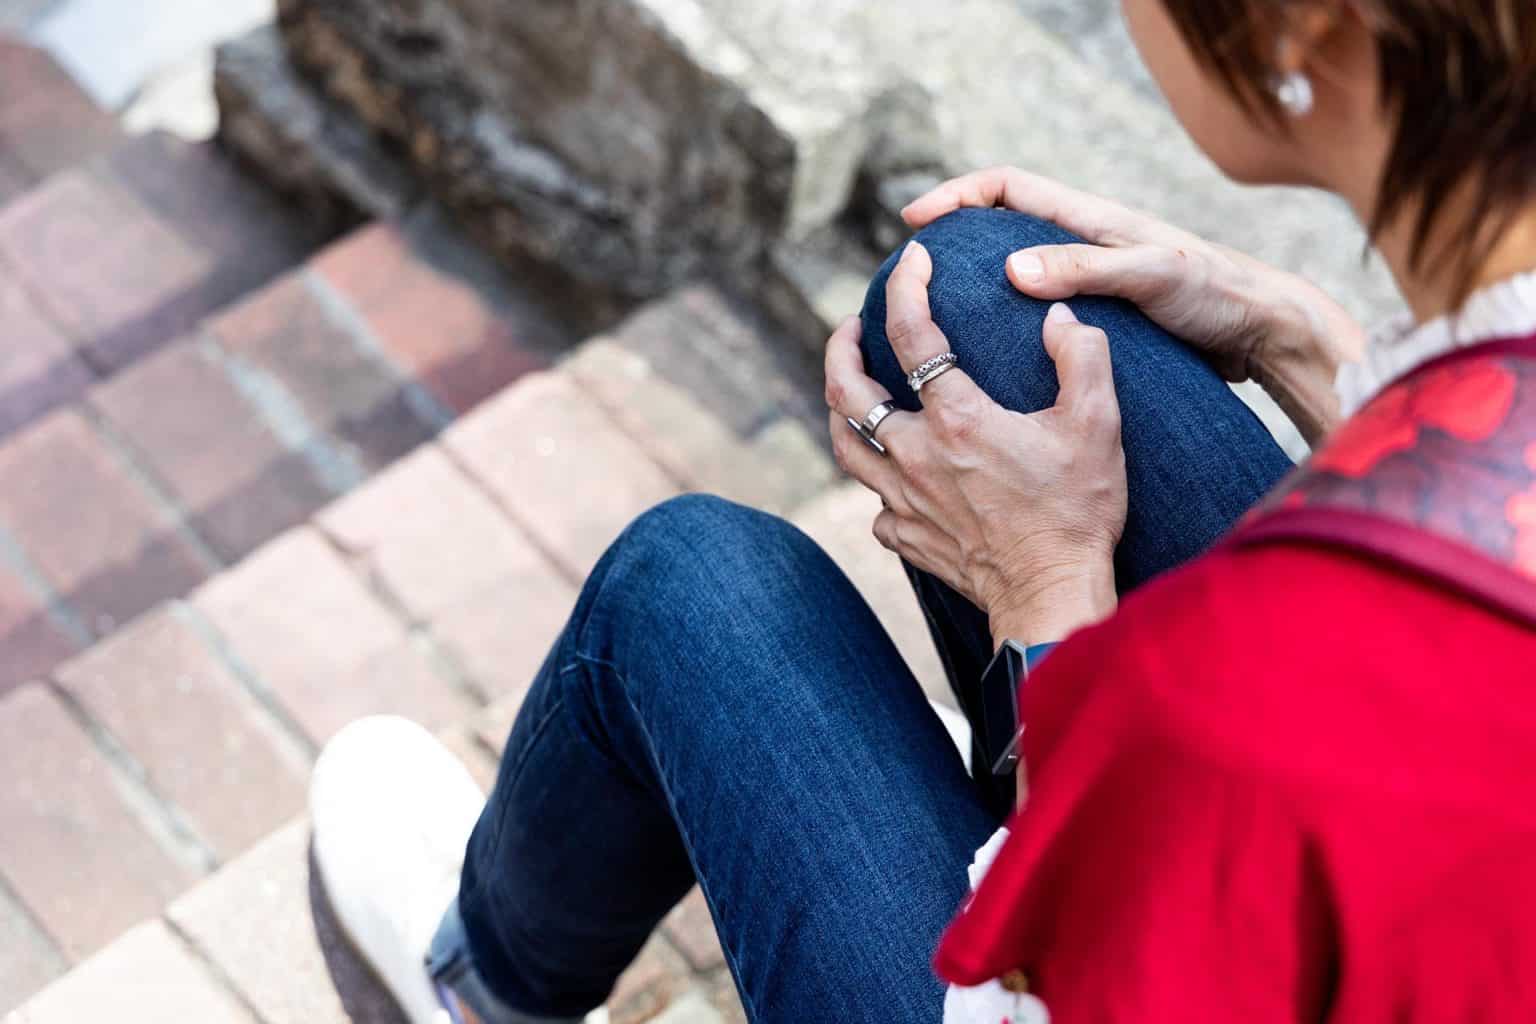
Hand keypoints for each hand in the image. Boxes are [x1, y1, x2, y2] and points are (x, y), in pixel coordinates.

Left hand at [826, 242, 1123, 646]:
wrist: (1051, 595)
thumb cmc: (1076, 511)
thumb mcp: (1096, 425)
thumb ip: (1081, 358)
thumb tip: (1059, 315)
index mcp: (957, 418)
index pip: (913, 334)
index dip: (906, 287)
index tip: (912, 261)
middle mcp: (916, 455)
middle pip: (848, 392)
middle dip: (841, 348)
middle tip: (852, 327)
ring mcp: (903, 500)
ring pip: (847, 445)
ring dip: (841, 409)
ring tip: (852, 389)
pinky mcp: (906, 537)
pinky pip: (875, 504)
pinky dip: (878, 481)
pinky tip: (894, 474)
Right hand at [903, 167, 1365, 442]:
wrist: (1264, 333)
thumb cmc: (1216, 294)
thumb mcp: (1150, 274)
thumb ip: (1084, 267)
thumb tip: (1010, 268)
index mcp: (1091, 220)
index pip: (1007, 188)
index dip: (957, 196)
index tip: (916, 223)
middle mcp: (1086, 244)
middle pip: (1002, 227)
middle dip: (955, 242)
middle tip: (914, 276)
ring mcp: (1092, 281)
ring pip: (1017, 273)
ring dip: (975, 288)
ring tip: (939, 320)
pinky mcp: (1103, 318)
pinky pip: (1038, 312)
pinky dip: (1006, 324)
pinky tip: (991, 357)